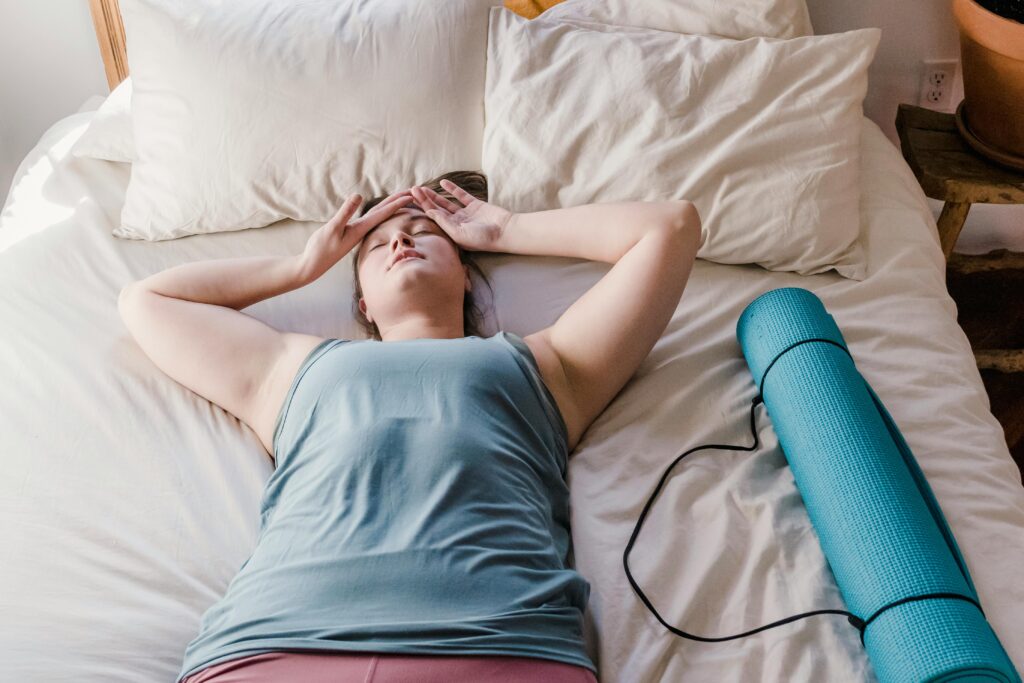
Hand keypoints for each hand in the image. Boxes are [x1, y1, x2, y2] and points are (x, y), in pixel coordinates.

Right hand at [298, 189, 414, 281]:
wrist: (313, 265)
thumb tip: (358, 195)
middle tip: (413, 192)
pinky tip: (381, 210)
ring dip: (390, 206)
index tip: (411, 195)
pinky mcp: (351, 232)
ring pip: (378, 215)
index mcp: (361, 229)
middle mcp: (363, 230)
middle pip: (384, 212)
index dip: (397, 203)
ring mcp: (357, 232)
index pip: (383, 213)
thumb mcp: (333, 228)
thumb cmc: (321, 248)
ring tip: (402, 198)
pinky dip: (378, 212)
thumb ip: (345, 212)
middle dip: (398, 201)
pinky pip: (370, 219)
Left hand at [410, 179, 512, 251]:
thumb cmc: (483, 238)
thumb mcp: (459, 233)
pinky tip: (443, 183)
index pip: (434, 217)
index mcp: (452, 231)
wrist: (505, 231)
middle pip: (438, 209)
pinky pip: (461, 196)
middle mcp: (457, 223)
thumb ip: (444, 222)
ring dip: (435, 195)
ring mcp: (466, 214)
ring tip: (423, 188)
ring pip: (447, 203)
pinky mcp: (475, 205)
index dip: (423, 206)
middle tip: (414, 189)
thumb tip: (429, 212)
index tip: (413, 197)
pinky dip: (453, 189)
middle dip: (425, 200)